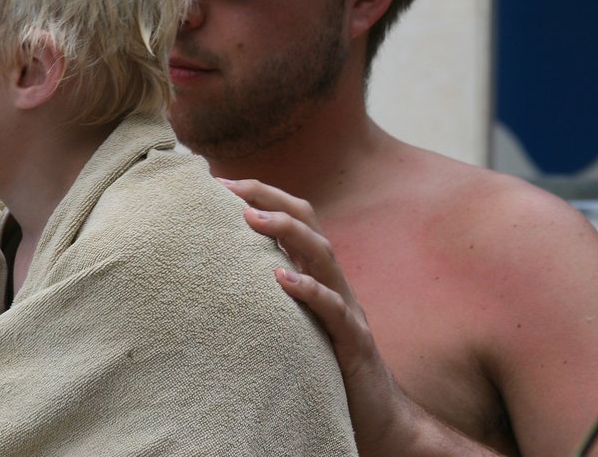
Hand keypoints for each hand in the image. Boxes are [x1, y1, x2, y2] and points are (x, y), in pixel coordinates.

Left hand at [220, 178, 495, 455]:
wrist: (378, 415)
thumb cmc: (327, 366)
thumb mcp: (296, 321)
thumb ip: (273, 293)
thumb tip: (225, 271)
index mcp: (317, 275)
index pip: (293, 219)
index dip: (260, 195)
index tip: (219, 182)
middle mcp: (333, 283)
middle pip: (308, 222)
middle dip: (270, 197)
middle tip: (230, 186)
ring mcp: (346, 309)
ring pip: (323, 256)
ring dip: (288, 231)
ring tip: (251, 217)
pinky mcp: (353, 342)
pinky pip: (333, 310)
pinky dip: (309, 290)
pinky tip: (282, 280)